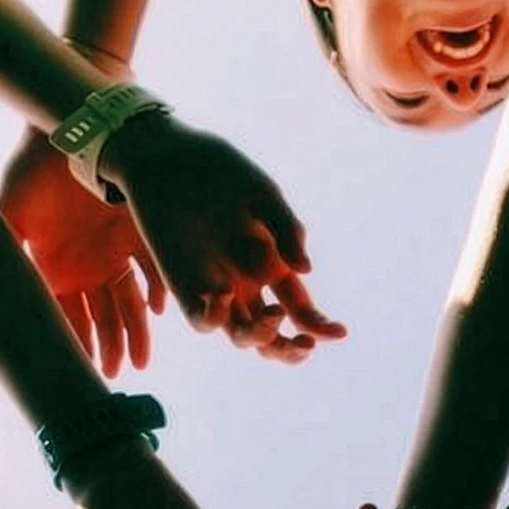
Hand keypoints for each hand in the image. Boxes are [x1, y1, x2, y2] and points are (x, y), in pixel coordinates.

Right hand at [0, 126, 165, 377]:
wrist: (70, 127)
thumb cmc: (35, 166)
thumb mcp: (11, 208)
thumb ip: (1, 245)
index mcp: (58, 266)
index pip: (65, 315)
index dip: (72, 342)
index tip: (76, 367)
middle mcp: (89, 265)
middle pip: (101, 316)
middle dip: (106, 346)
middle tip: (112, 373)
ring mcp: (116, 251)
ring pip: (128, 301)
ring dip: (134, 331)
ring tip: (139, 361)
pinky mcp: (142, 233)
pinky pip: (153, 269)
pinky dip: (156, 289)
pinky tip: (156, 308)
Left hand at [103, 114, 345, 362]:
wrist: (169, 160)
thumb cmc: (219, 172)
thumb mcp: (263, 195)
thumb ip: (286, 229)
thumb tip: (307, 270)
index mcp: (273, 266)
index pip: (300, 308)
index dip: (319, 325)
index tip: (339, 333)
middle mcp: (247, 285)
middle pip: (273, 334)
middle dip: (291, 348)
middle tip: (304, 345)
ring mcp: (216, 290)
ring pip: (242, 337)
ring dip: (260, 338)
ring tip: (271, 318)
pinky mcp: (185, 289)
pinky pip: (202, 321)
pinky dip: (215, 318)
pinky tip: (223, 295)